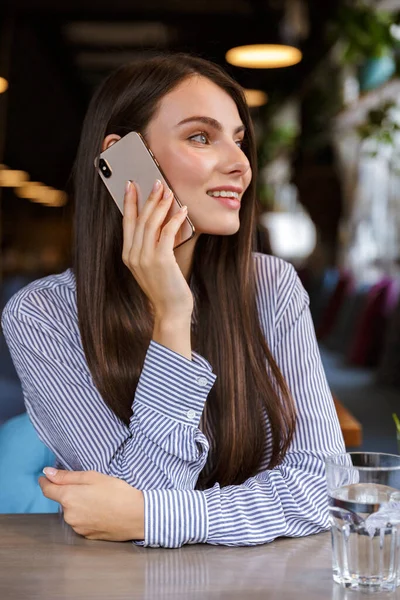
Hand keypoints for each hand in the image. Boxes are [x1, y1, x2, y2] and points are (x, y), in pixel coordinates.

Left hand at [39, 468, 143, 541]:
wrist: (137, 516)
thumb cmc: (117, 492)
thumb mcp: (93, 477)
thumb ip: (67, 476)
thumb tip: (47, 473)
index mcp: (69, 498)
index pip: (47, 490)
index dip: (45, 482)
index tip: (45, 477)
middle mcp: (69, 515)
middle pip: (63, 501)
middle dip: (70, 493)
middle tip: (89, 486)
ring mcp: (77, 527)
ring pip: (72, 512)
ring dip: (79, 504)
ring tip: (99, 499)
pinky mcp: (86, 536)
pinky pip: (81, 522)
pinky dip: (86, 515)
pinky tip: (101, 510)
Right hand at [122, 179, 193, 320]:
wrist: (171, 311)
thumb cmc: (165, 288)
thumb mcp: (153, 266)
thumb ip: (152, 246)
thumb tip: (162, 222)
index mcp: (128, 255)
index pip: (127, 223)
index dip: (129, 202)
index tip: (131, 185)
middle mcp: (133, 255)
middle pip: (140, 219)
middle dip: (148, 198)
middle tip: (157, 182)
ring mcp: (145, 258)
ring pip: (152, 223)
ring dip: (162, 204)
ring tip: (169, 191)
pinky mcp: (161, 260)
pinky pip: (167, 232)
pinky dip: (175, 219)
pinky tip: (183, 210)